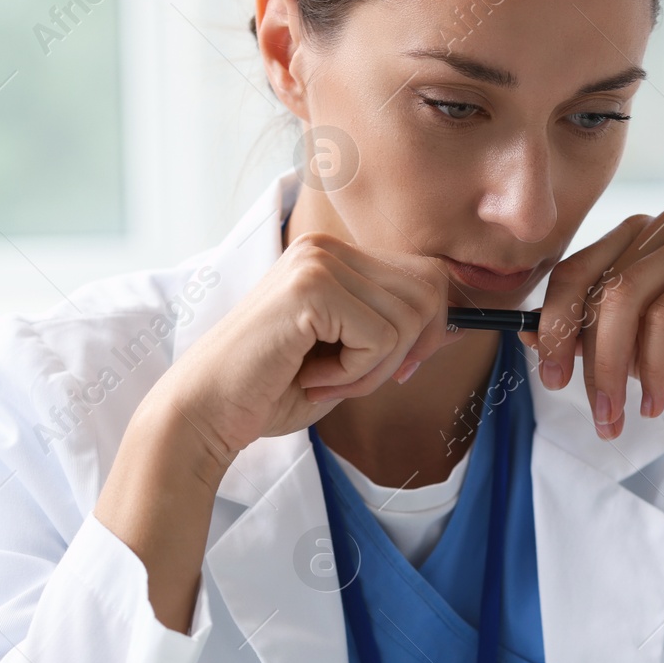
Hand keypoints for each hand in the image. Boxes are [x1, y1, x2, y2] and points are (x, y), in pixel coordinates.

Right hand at [159, 231, 461, 473]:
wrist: (206, 413)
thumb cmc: (271, 391)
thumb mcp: (349, 357)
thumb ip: (395, 333)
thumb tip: (458, 324)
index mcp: (335, 256)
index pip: (427, 275)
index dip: (430, 329)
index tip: (399, 369)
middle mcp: (327, 248)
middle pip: (429, 290)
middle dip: (408, 351)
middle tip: (355, 381)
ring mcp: (317, 262)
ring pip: (408, 319)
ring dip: (376, 369)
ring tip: (325, 380)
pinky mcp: (310, 288)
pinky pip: (380, 337)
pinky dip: (356, 373)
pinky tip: (312, 377)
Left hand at [523, 209, 663, 438]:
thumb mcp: (634, 353)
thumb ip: (588, 340)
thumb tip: (525, 339)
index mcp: (632, 240)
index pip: (572, 274)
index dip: (551, 327)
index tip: (549, 378)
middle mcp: (660, 227)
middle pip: (594, 287)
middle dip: (581, 356)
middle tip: (588, 407)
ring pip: (623, 301)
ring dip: (613, 368)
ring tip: (620, 415)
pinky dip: (653, 367)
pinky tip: (655, 401)